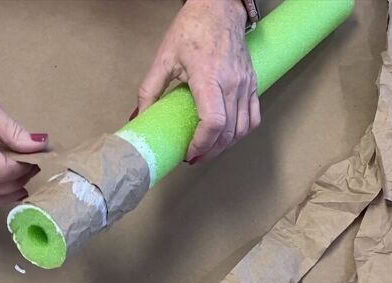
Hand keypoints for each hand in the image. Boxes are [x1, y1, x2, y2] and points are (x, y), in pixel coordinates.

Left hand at [138, 0, 260, 162]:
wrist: (219, 8)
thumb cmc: (192, 28)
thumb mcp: (163, 58)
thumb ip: (149, 91)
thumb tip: (138, 118)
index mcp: (209, 76)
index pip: (214, 122)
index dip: (202, 144)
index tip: (189, 154)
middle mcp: (232, 82)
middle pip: (229, 131)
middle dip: (210, 151)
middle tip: (193, 158)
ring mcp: (246, 84)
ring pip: (242, 128)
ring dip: (225, 145)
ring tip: (207, 150)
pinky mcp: (253, 83)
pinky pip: (253, 117)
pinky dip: (241, 133)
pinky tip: (227, 137)